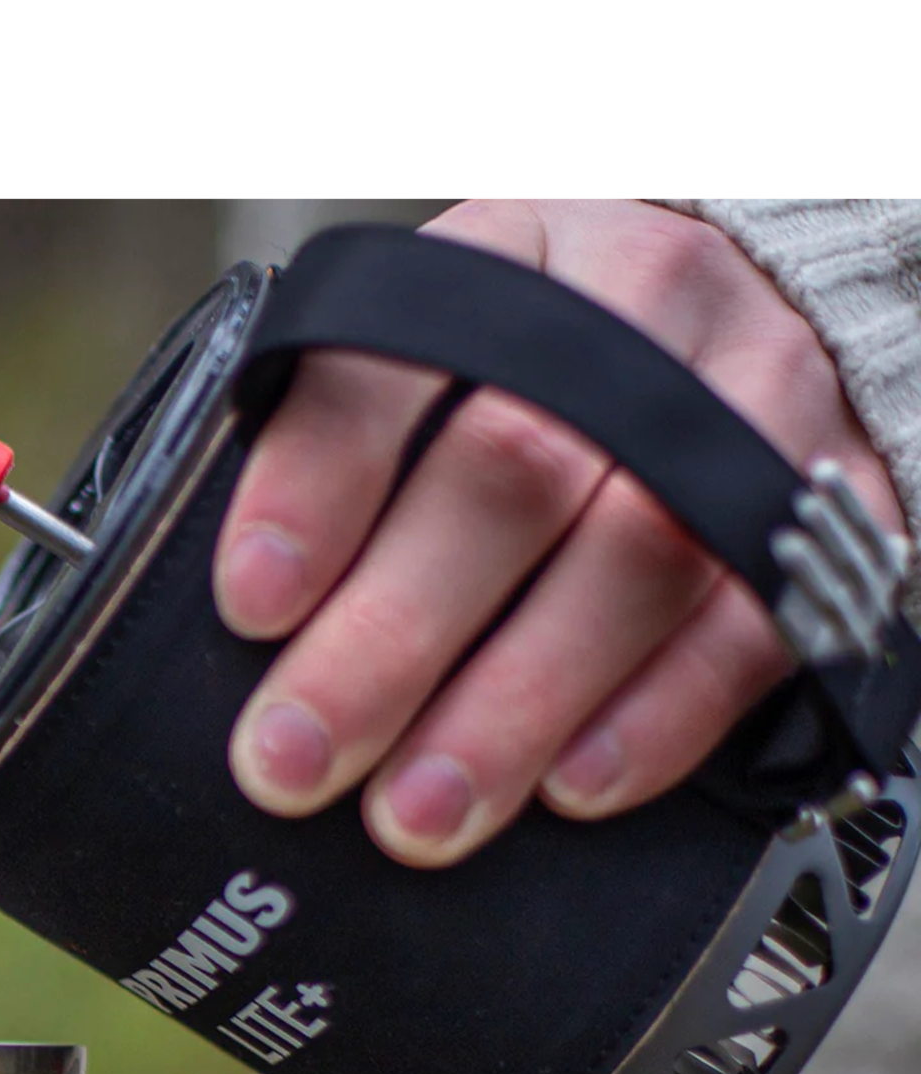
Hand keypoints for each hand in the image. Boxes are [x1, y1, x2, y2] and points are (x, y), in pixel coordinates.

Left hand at [217, 196, 906, 865]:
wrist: (766, 323)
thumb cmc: (561, 370)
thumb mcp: (452, 358)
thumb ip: (355, 455)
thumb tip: (259, 631)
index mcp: (511, 261)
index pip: (393, 354)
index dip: (317, 484)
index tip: (251, 605)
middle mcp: (637, 317)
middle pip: (511, 470)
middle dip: (390, 638)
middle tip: (298, 759)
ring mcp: (746, 411)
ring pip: (635, 558)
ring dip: (514, 706)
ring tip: (418, 812)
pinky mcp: (822, 521)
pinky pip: (748, 627)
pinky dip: (654, 720)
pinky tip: (571, 788)